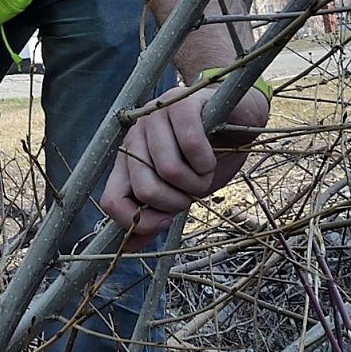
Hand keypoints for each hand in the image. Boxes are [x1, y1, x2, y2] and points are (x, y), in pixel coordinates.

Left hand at [100, 83, 267, 248]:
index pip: (111, 201)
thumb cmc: (207, 156)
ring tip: (204, 170)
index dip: (139, 223)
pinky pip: (191, 147)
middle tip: (194, 189)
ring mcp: (155, 117)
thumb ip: (153, 214)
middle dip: (179, 201)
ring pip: (170, 171)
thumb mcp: (179, 191)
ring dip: (198, 182)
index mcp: (128, 160)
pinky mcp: (181, 103)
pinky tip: (212, 154)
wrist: (239, 118)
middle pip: (146, 189)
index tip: (167, 221)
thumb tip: (127, 248)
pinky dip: (208, 161)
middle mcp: (135, 137)